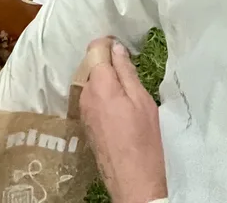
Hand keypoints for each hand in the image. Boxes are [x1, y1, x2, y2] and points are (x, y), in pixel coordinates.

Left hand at [80, 39, 166, 202]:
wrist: (132, 182)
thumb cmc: (143, 141)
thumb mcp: (142, 102)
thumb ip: (126, 72)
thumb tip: (116, 48)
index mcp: (99, 84)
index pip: (94, 49)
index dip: (107, 43)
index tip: (121, 46)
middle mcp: (85, 94)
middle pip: (90, 64)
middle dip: (106, 62)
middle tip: (128, 69)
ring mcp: (82, 109)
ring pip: (89, 81)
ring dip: (103, 79)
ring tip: (125, 90)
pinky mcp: (84, 123)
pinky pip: (89, 97)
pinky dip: (100, 94)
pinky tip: (116, 106)